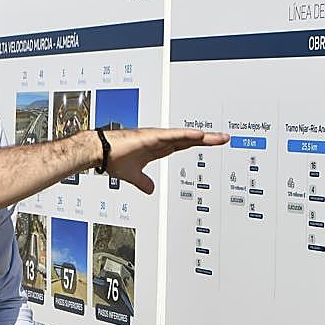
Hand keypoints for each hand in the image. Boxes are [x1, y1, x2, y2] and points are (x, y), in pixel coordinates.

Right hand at [102, 129, 228, 192]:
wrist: (99, 151)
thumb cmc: (113, 157)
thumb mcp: (134, 175)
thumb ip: (143, 182)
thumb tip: (150, 189)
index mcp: (158, 148)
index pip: (184, 145)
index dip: (199, 144)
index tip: (213, 144)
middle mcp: (160, 140)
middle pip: (189, 139)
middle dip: (208, 139)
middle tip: (225, 139)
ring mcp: (157, 137)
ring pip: (184, 136)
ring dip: (202, 137)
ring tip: (218, 137)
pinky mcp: (151, 137)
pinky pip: (172, 136)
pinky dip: (186, 135)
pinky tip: (199, 135)